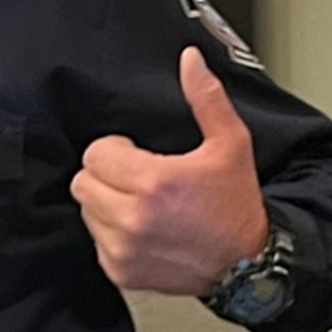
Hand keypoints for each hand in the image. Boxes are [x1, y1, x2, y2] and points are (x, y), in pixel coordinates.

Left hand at [74, 48, 269, 295]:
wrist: (247, 265)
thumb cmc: (236, 206)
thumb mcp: (230, 144)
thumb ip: (206, 98)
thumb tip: (190, 60)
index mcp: (154, 182)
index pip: (96, 153)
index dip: (115, 149)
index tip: (136, 156)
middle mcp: (134, 218)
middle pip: (84, 182)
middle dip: (106, 175)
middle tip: (137, 179)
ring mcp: (124, 248)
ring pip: (87, 211)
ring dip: (107, 204)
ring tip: (142, 205)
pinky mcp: (121, 271)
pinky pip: (96, 242)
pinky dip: (113, 234)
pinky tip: (143, 229)